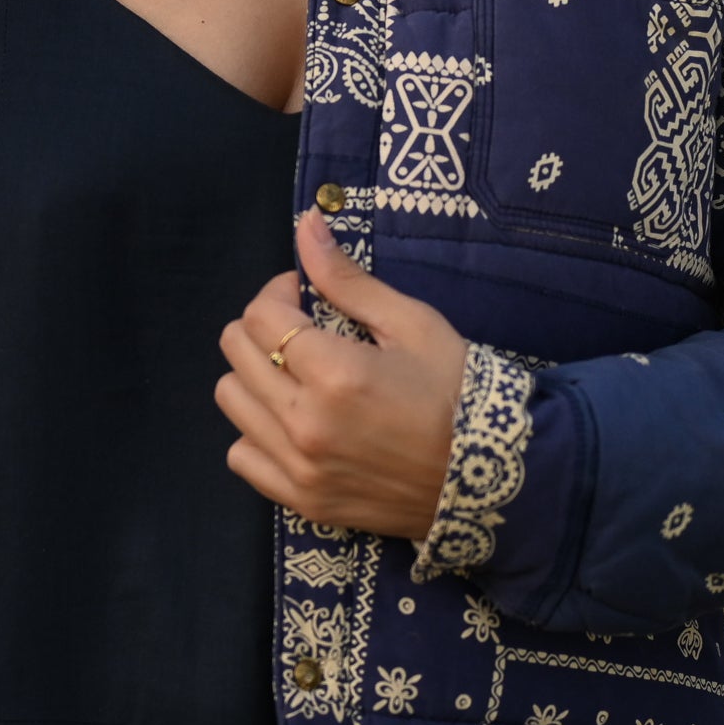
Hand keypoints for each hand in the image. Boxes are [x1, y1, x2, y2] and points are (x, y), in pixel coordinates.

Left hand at [215, 207, 469, 540]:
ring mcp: (299, 467)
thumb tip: (306, 224)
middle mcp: (306, 423)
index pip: (260, 316)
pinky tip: (292, 420)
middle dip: (264, 327)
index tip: (305, 296)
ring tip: (296, 374)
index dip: (279, 293)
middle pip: (237, 353)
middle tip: (302, 329)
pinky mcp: (302, 500)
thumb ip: (347, 278)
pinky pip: (241, 455)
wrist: (491, 478)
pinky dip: (256, 432)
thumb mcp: (411, 324)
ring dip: (255, 376)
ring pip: (232, 400)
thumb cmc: (458, 392)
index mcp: (335, 374)